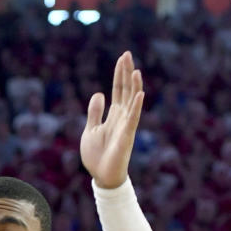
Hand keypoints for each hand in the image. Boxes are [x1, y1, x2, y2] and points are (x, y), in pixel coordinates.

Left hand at [79, 50, 144, 188]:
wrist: (101, 176)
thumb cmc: (97, 156)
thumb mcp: (91, 129)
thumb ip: (95, 112)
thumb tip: (99, 93)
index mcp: (113, 115)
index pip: (118, 89)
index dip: (120, 74)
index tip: (122, 58)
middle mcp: (122, 117)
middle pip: (126, 90)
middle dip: (126, 73)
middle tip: (127, 54)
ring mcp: (126, 126)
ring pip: (132, 101)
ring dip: (134, 86)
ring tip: (135, 70)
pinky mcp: (127, 136)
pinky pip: (133, 119)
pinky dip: (136, 106)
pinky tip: (139, 94)